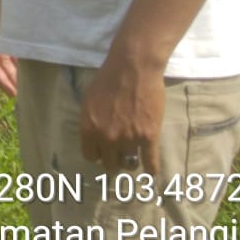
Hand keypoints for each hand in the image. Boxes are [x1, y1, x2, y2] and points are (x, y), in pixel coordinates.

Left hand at [79, 52, 163, 172]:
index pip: (90, 155)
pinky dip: (151, 169)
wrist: (133, 68)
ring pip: (128, 163)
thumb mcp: (89, 100)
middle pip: (109, 163)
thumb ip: (90, 120)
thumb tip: (93, 134)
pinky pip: (150, 161)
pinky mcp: (149, 136)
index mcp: (89, 128)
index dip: (97, 155)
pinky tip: (151, 171)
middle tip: (118, 156)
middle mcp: (107, 137)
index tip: (103, 153)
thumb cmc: (108, 79)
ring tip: (133, 159)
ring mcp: (129, 138)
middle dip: (113, 160)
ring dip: (130, 162)